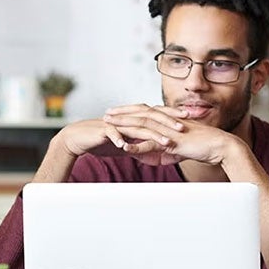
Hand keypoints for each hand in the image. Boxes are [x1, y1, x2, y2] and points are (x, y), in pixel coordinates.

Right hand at [58, 110, 182, 159]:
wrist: (78, 139)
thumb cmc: (100, 141)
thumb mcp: (124, 146)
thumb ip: (138, 147)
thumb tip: (152, 154)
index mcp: (133, 119)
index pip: (157, 114)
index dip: (172, 115)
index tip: (190, 118)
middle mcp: (127, 118)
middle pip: (151, 117)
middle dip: (168, 122)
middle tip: (184, 127)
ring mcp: (116, 123)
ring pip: (137, 126)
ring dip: (152, 134)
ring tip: (166, 142)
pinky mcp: (103, 130)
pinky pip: (113, 134)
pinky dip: (120, 140)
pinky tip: (127, 146)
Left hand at [103, 104, 231, 165]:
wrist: (221, 147)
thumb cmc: (204, 146)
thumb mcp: (180, 149)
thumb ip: (167, 152)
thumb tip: (159, 159)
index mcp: (169, 120)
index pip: (145, 111)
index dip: (130, 111)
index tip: (116, 111)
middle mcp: (167, 122)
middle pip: (140, 114)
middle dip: (122, 113)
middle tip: (106, 114)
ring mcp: (169, 131)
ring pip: (142, 125)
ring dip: (124, 125)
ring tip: (109, 125)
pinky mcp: (173, 142)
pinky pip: (152, 144)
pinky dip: (138, 146)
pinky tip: (125, 148)